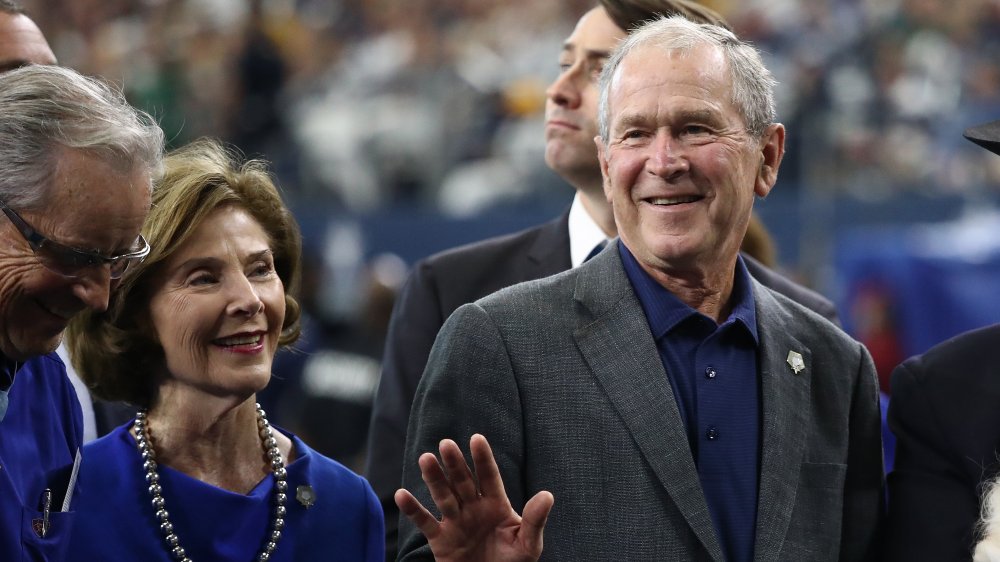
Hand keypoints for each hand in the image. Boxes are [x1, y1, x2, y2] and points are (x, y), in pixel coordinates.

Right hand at [395, 434, 553, 561]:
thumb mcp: (528, 545)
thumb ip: (535, 521)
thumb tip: (547, 495)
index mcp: (496, 505)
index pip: (489, 477)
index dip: (482, 458)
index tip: (476, 438)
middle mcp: (474, 508)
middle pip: (463, 481)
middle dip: (455, 464)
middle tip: (446, 444)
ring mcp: (455, 522)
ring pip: (443, 495)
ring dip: (434, 478)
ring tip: (425, 458)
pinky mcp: (440, 539)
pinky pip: (425, 522)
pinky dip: (413, 510)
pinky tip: (401, 495)